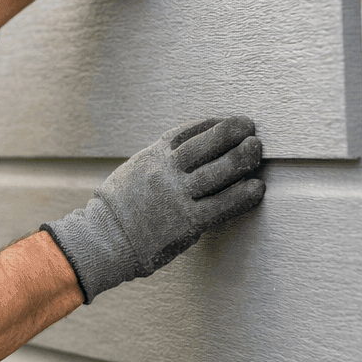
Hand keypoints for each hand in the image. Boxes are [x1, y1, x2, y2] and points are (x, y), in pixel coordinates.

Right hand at [41, 116, 263, 301]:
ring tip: (256, 149)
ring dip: (242, 158)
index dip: (213, 125)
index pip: (188, 133)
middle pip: (205, 146)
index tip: (230, 121)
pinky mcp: (188, 222)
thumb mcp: (135, 172)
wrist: (104, 240)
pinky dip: (243, 195)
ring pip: (217, 171)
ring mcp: (177, 197)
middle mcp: (165, 172)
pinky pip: (222, 205)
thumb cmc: (119, 209)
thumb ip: (161, 161)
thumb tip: (189, 152)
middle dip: (232, 133)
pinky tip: (256, 188)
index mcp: (152, 157)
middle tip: (250, 129)